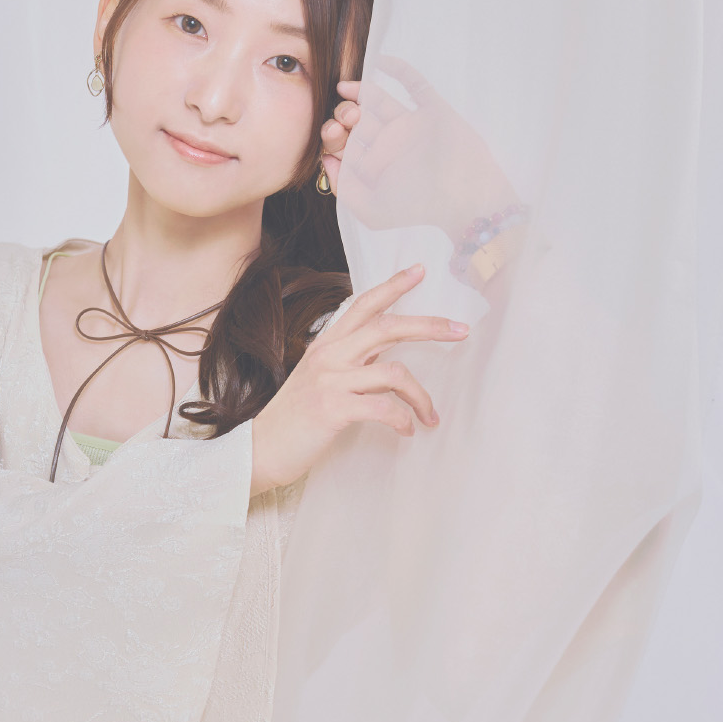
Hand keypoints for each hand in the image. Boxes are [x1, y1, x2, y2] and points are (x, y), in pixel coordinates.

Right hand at [249, 263, 469, 494]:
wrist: (260, 450)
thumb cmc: (295, 419)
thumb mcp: (320, 381)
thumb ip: (352, 366)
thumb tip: (390, 365)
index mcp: (327, 346)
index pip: (363, 305)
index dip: (393, 286)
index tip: (420, 271)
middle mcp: (329, 356)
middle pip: (388, 327)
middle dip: (430, 326)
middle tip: (461, 331)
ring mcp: (330, 381)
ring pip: (394, 372)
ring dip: (421, 396)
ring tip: (430, 416)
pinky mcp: (333, 409)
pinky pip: (383, 407)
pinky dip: (402, 419)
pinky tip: (407, 430)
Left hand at [319, 56, 517, 239]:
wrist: (465, 199)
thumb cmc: (419, 210)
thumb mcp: (372, 211)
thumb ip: (344, 188)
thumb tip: (326, 158)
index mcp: (374, 165)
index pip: (344, 143)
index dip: (332, 134)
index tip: (332, 132)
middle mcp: (389, 143)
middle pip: (357, 119)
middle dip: (344, 114)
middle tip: (344, 116)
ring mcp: (410, 125)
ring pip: (379, 100)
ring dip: (361, 92)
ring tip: (345, 88)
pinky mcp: (432, 110)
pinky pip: (414, 83)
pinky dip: (398, 69)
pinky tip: (378, 60)